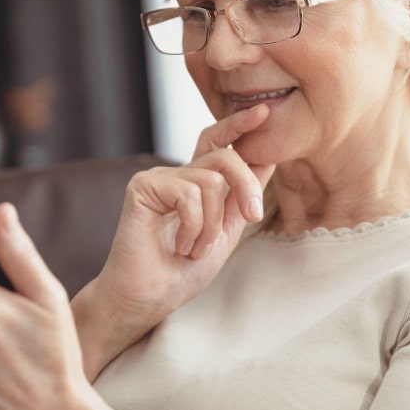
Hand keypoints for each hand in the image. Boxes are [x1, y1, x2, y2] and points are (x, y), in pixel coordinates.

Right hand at [75, 104, 274, 376]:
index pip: (218, 143)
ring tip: (196, 248)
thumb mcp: (226, 233)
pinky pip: (188, 195)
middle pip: (224, 155)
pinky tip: (180, 246)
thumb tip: (267, 161)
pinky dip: (194, 227)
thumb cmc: (181, 273)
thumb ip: (242, 199)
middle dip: (247, 184)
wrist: (149, 298)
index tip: (264, 111)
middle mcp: (176, 176)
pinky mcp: (142, 187)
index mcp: (195, 184)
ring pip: (210, 181)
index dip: (239, 125)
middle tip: (254, 215)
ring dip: (213, 224)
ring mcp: (158, 179)